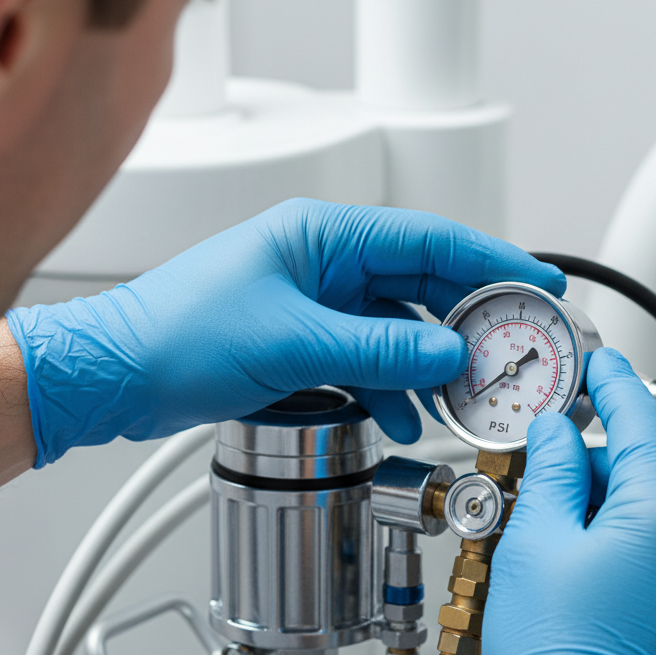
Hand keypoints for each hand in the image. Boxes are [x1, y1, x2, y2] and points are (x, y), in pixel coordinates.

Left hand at [5, 199, 563, 465]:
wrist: (116, 377)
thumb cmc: (178, 335)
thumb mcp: (292, 342)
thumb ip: (380, 348)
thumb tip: (449, 350)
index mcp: (324, 237)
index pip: (429, 241)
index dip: (492, 263)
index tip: (539, 284)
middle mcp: (326, 265)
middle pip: (422, 288)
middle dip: (469, 324)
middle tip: (512, 353)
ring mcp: (317, 307)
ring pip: (398, 332)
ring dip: (428, 367)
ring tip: (457, 401)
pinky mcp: (304, 345)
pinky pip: (367, 362)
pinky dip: (389, 390)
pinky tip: (401, 418)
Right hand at [477, 348, 655, 654]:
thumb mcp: (536, 543)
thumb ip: (556, 470)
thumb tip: (561, 432)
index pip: (642, 419)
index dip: (614, 383)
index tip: (603, 366)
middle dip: (606, 472)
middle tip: (553, 491)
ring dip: (626, 522)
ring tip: (569, 561)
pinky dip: (651, 565)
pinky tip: (605, 599)